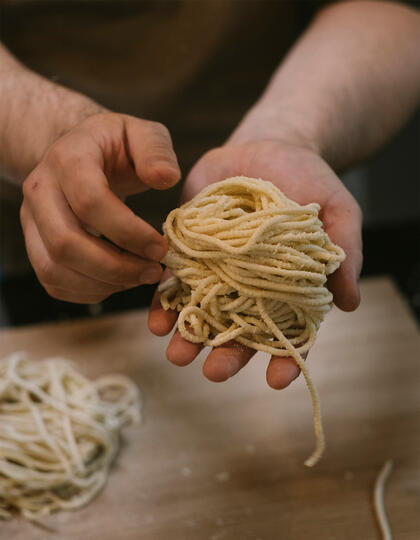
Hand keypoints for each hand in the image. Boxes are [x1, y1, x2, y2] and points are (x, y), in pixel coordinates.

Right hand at [21, 112, 180, 302]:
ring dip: (103, 284)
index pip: (89, 201)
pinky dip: (88, 292)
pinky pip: (53, 282)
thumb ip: (156, 150)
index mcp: (68, 158)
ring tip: (139, 278)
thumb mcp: (142, 133)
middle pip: (66, 243)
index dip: (128, 232)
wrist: (82, 152)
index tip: (160, 247)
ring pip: (54, 269)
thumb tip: (166, 178)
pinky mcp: (35, 244)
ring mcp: (32, 220)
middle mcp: (40, 190)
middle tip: (153, 271)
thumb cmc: (117, 146)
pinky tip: (119, 282)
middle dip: (115, 267)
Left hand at [149, 139, 361, 388]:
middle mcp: (250, 286)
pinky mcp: (190, 248)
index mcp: (288, 286)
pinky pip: (175, 280)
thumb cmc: (309, 180)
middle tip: (213, 372)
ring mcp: (218, 270)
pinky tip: (155, 318)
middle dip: (227, 353)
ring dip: (189, 336)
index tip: (277, 380)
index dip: (287, 357)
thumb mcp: (338, 209)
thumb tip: (349, 303)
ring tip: (176, 353)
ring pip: (203, 311)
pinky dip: (164, 300)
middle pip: (240, 329)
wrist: (268, 147)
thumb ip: (345, 252)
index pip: (291, 330)